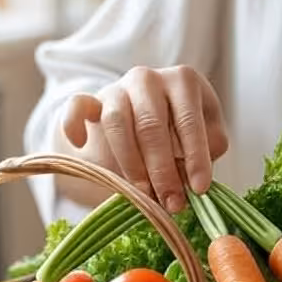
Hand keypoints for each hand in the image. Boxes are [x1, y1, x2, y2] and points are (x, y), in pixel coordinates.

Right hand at [60, 65, 227, 212]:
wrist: (147, 119)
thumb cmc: (183, 131)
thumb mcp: (207, 137)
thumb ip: (206, 152)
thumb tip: (194, 180)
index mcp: (184, 81)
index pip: (190, 120)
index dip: (196, 158)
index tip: (200, 190)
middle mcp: (149, 78)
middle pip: (151, 125)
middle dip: (162, 170)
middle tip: (171, 203)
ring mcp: (118, 88)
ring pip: (117, 122)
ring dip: (131, 163)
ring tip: (144, 193)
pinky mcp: (91, 101)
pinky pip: (76, 106)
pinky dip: (74, 123)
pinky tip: (81, 143)